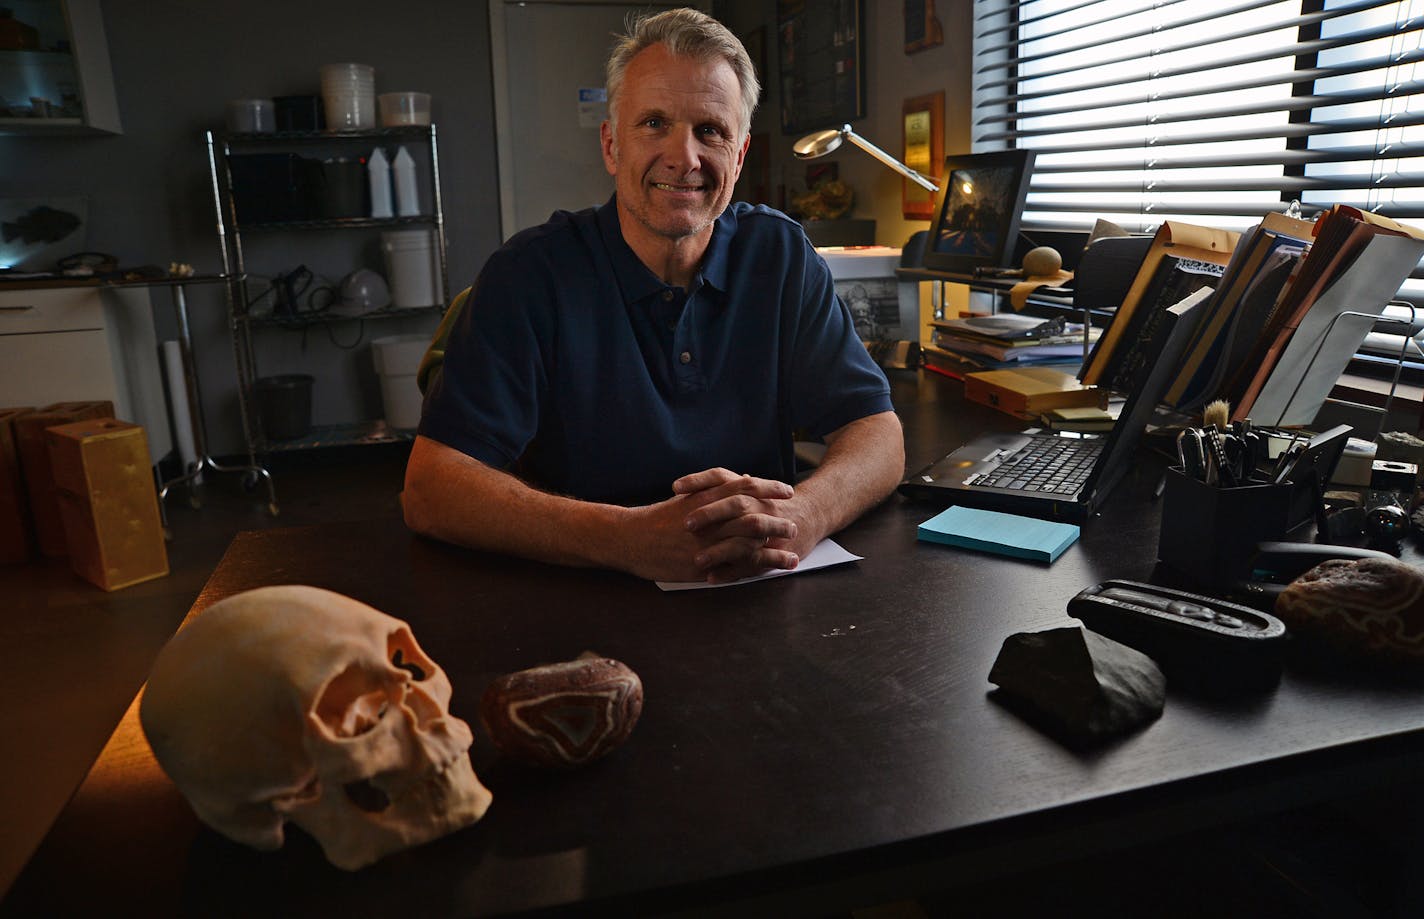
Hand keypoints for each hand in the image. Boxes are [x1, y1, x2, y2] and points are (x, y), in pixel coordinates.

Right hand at [615, 469, 799, 582]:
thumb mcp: (688, 497)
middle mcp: (710, 520)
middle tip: (793, 525)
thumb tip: (745, 480)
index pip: (746, 488)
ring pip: (748, 545)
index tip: (788, 491)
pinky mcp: (702, 566)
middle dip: (777, 521)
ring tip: (792, 555)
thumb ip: (715, 488)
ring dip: (773, 550)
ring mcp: (707, 544)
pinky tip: (767, 574)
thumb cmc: (659, 517)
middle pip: (753, 517)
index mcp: (706, 499)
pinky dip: (754, 570)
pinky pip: (735, 568)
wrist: (631, 538)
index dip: (770, 488)